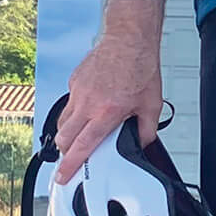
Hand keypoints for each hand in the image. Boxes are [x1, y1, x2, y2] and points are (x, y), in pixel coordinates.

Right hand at [56, 28, 162, 180]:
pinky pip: (70, 103)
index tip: (62, 176)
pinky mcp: (75, 80)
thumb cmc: (140, 68)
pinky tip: (90, 108)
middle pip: (64, 138)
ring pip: (63, 121)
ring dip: (69, 133)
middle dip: (66, 152)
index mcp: (106, 113)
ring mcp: (79, 91)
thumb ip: (146, 130)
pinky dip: (76, 111)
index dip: (70, 165)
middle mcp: (88, 103)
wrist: (129, 39)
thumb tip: (141, 144)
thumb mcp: (152, 105)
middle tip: (72, 157)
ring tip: (81, 135)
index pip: (82, 147)